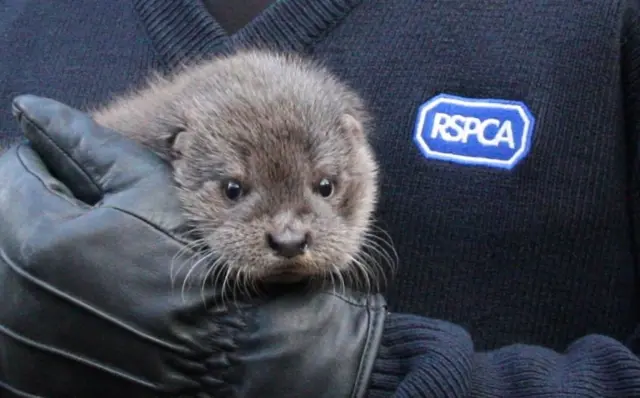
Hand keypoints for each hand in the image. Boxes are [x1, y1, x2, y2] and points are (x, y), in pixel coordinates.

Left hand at [0, 95, 386, 397]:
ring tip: (109, 251)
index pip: (16, 178)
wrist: (240, 350)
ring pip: (18, 273)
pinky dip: (54, 296)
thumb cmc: (203, 266)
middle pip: (13, 224)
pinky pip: (30, 319)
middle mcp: (20, 300)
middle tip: (105, 210)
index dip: (54, 164)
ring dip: (48, 252)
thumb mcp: (148, 191)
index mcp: (40, 243)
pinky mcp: (43, 374)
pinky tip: (102, 292)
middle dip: (51, 206)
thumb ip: (85, 145)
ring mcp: (30, 344)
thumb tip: (32, 111)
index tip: (88, 168)